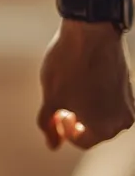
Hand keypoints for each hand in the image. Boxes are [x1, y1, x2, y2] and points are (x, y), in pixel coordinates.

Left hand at [37, 19, 134, 149]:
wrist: (91, 31)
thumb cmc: (69, 65)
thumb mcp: (51, 97)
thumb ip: (48, 124)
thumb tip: (51, 145)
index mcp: (105, 128)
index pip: (80, 141)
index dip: (61, 128)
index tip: (53, 110)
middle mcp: (123, 120)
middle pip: (93, 129)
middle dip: (74, 117)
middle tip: (60, 99)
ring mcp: (129, 103)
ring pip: (101, 113)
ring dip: (84, 106)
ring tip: (69, 86)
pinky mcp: (129, 86)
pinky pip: (109, 99)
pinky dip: (94, 94)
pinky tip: (81, 76)